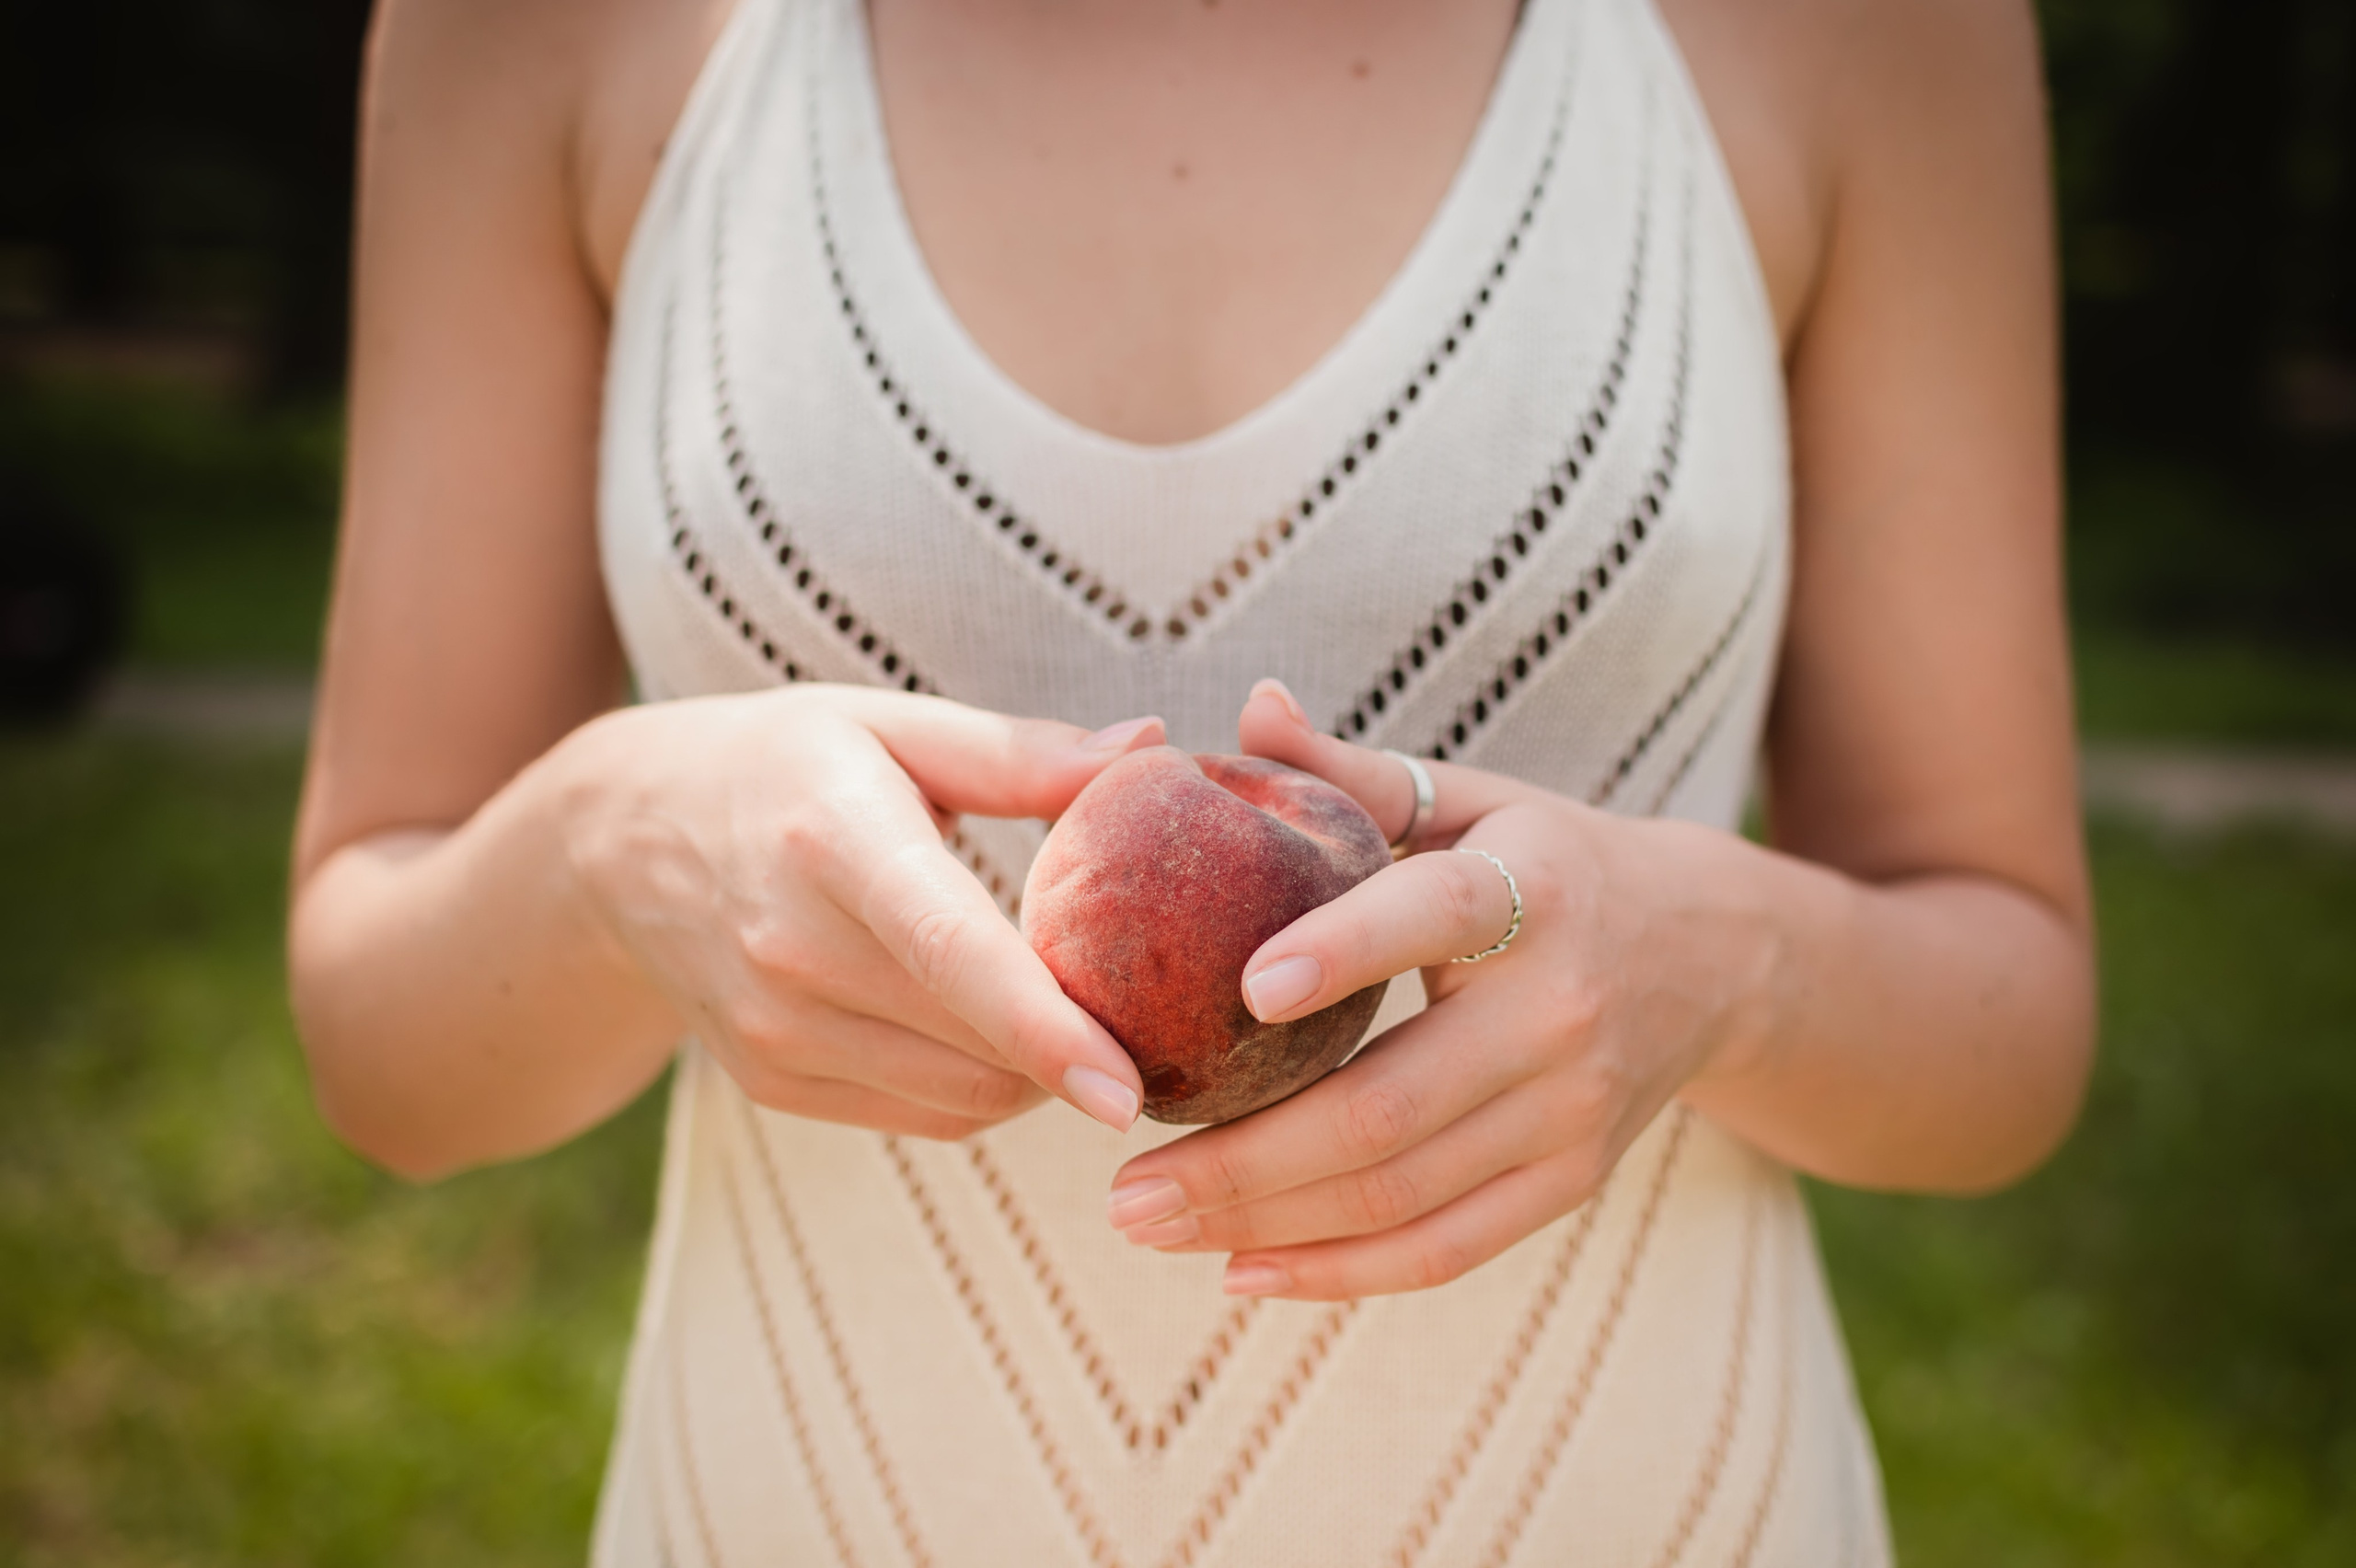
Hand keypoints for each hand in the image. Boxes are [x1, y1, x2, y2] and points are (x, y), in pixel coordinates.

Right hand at [565, 685, 1160, 1138]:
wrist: (619, 843)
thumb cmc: (781, 765)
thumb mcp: (886, 725)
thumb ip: (1020, 751)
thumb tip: (1152, 743)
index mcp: (833, 842)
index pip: (950, 951)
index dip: (1043, 1027)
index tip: (1124, 1085)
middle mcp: (791, 949)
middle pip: (973, 1043)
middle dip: (1082, 1048)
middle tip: (1158, 1010)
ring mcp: (773, 1028)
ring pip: (959, 1097)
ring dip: (1040, 1078)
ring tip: (1087, 1018)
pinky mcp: (772, 1080)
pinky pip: (922, 1116)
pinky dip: (986, 1093)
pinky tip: (1008, 1039)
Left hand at [1102, 679, 1773, 1296]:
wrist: (1710, 957)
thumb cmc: (1546, 864)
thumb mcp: (1469, 801)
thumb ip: (1353, 774)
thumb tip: (1249, 709)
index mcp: (1533, 891)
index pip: (1433, 916)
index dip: (1346, 951)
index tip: (1244, 987)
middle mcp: (1562, 1010)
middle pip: (1390, 1104)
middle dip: (1243, 1157)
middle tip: (1120, 1183)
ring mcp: (1572, 1111)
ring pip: (1402, 1191)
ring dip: (1262, 1222)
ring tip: (1143, 1221)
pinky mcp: (1571, 1180)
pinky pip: (1446, 1249)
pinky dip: (1339, 1272)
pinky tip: (1240, 1269)